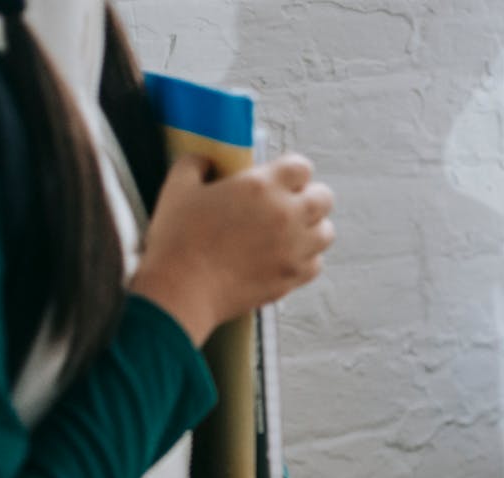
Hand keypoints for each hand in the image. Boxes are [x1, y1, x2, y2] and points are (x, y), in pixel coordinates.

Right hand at [134, 153, 334, 344]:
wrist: (182, 290)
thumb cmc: (177, 238)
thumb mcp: (178, 187)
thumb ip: (197, 164)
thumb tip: (207, 161)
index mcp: (262, 186)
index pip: (302, 167)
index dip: (291, 171)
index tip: (280, 179)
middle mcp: (287, 215)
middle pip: (324, 198)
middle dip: (309, 197)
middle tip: (289, 204)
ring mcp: (294, 249)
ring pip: (326, 232)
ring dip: (313, 229)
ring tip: (291, 232)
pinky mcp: (292, 278)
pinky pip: (316, 264)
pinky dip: (305, 260)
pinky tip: (285, 257)